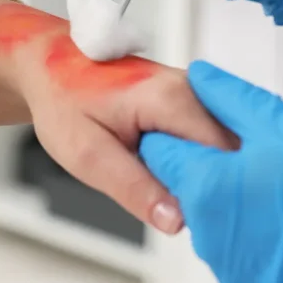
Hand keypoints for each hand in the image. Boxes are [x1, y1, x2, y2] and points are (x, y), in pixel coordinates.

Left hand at [0, 1, 235, 233]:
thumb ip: (134, 188)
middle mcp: (192, 89)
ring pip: (224, 147)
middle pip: (232, 152)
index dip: (218, 191)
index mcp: (172, 99)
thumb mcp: (87, 155)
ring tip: (172, 192)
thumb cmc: (62, 99)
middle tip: (181, 211)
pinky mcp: (190, 100)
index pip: (224, 155)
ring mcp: (194, 93)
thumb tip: (177, 220)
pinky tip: (171, 175)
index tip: (200, 218)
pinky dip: (197, 163)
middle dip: (215, 185)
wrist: (50, 63)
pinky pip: (210, 139)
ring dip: (206, 175)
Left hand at [139, 61, 282, 282]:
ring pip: (219, 230)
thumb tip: (200, 77)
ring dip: (239, 212)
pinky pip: (248, 263)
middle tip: (265, 163)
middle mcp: (211, 240)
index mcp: (207, 189)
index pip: (162, 154)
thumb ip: (229, 99)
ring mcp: (235, 275)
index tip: (205, 133)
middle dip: (214, 176)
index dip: (182, 137)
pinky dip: (265, 246)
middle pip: (190, 195)